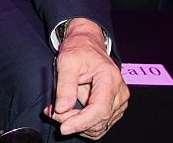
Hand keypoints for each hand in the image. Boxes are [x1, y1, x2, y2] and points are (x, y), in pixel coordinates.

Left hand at [45, 19, 128, 138]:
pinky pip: (100, 124)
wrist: (87, 43)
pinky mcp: (114, 107)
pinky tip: (70, 114)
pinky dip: (84, 123)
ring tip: (60, 111)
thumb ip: (65, 86)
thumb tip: (61, 109)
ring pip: (99, 126)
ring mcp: (119, 101)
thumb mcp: (67, 62)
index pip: (100, 110)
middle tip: (53, 113)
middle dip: (74, 122)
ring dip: (78, 124)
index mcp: (109, 78)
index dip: (81, 122)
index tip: (64, 127)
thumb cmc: (79, 49)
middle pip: (99, 120)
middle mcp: (119, 92)